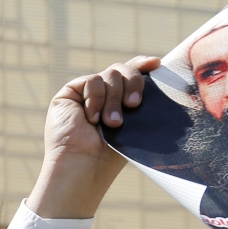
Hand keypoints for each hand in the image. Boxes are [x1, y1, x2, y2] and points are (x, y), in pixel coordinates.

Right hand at [28, 56, 160, 219]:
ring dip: (113, 100)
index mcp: (119, 101)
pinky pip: (91, 81)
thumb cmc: (111, 154)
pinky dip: (95, 99)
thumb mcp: (135, 124)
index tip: (156, 64)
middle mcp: (103, 95)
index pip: (131, 73)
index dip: (142, 64)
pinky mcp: (70, 93)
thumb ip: (141, 99)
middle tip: (134, 105)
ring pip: (110, 75)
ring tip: (111, 124)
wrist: (85, 164)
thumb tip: (157, 72)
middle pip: (123, 70)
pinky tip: (91, 119)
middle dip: (133, 84)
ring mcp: (86, 93)